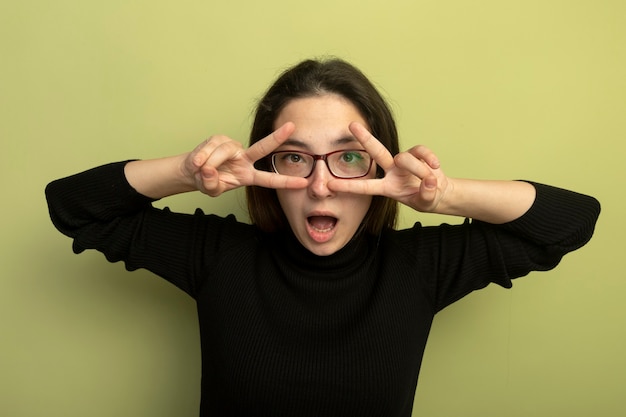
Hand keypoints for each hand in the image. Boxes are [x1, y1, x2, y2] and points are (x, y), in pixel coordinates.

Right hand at [184, 123, 307, 196]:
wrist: (193, 171)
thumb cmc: (208, 181)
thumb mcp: (211, 189)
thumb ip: (212, 184)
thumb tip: (209, 169)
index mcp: (249, 175)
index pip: (270, 180)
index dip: (286, 182)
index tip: (303, 183)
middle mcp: (245, 159)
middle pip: (262, 148)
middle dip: (277, 137)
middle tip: (291, 127)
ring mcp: (233, 148)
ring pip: (223, 152)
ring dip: (209, 163)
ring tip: (201, 170)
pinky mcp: (220, 139)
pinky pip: (211, 148)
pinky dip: (202, 157)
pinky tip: (197, 163)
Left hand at [328, 122, 450, 212]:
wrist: (440, 192)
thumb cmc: (426, 199)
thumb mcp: (426, 203)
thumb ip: (426, 195)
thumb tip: (428, 180)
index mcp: (387, 188)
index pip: (365, 187)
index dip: (348, 186)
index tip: (329, 185)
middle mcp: (391, 171)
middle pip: (376, 152)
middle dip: (364, 138)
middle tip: (351, 124)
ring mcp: (403, 162)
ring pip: (405, 158)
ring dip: (418, 169)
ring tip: (428, 180)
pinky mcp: (417, 154)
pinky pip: (420, 151)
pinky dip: (429, 158)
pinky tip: (435, 166)